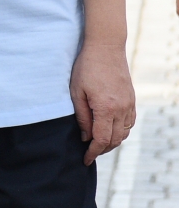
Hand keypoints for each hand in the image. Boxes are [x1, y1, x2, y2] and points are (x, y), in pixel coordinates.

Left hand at [70, 41, 134, 164]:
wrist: (106, 47)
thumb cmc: (86, 68)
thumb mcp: (76, 92)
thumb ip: (82, 116)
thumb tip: (85, 137)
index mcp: (106, 108)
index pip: (101, 139)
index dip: (93, 152)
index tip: (85, 160)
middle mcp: (121, 109)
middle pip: (114, 140)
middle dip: (102, 150)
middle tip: (89, 153)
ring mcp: (129, 104)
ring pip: (124, 133)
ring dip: (112, 142)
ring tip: (98, 144)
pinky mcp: (132, 99)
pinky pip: (130, 122)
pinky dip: (121, 131)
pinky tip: (110, 130)